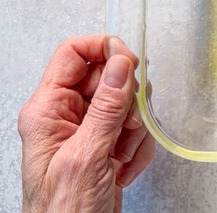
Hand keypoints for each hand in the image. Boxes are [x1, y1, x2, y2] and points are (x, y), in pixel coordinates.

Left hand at [18, 35, 154, 212]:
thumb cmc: (64, 211)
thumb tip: (120, 64)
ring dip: (136, 130)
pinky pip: (134, 129)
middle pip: (107, 78)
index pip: (73, 54)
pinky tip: (126, 166)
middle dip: (128, 101)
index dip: (104, 49)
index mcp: (47, 110)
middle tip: (131, 123)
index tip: (130, 61)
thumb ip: (105, 108)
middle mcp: (66, 115)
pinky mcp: (106, 146)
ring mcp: (87, 131)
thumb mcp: (87, 155)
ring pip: (126, 104)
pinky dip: (139, 147)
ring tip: (124, 152)